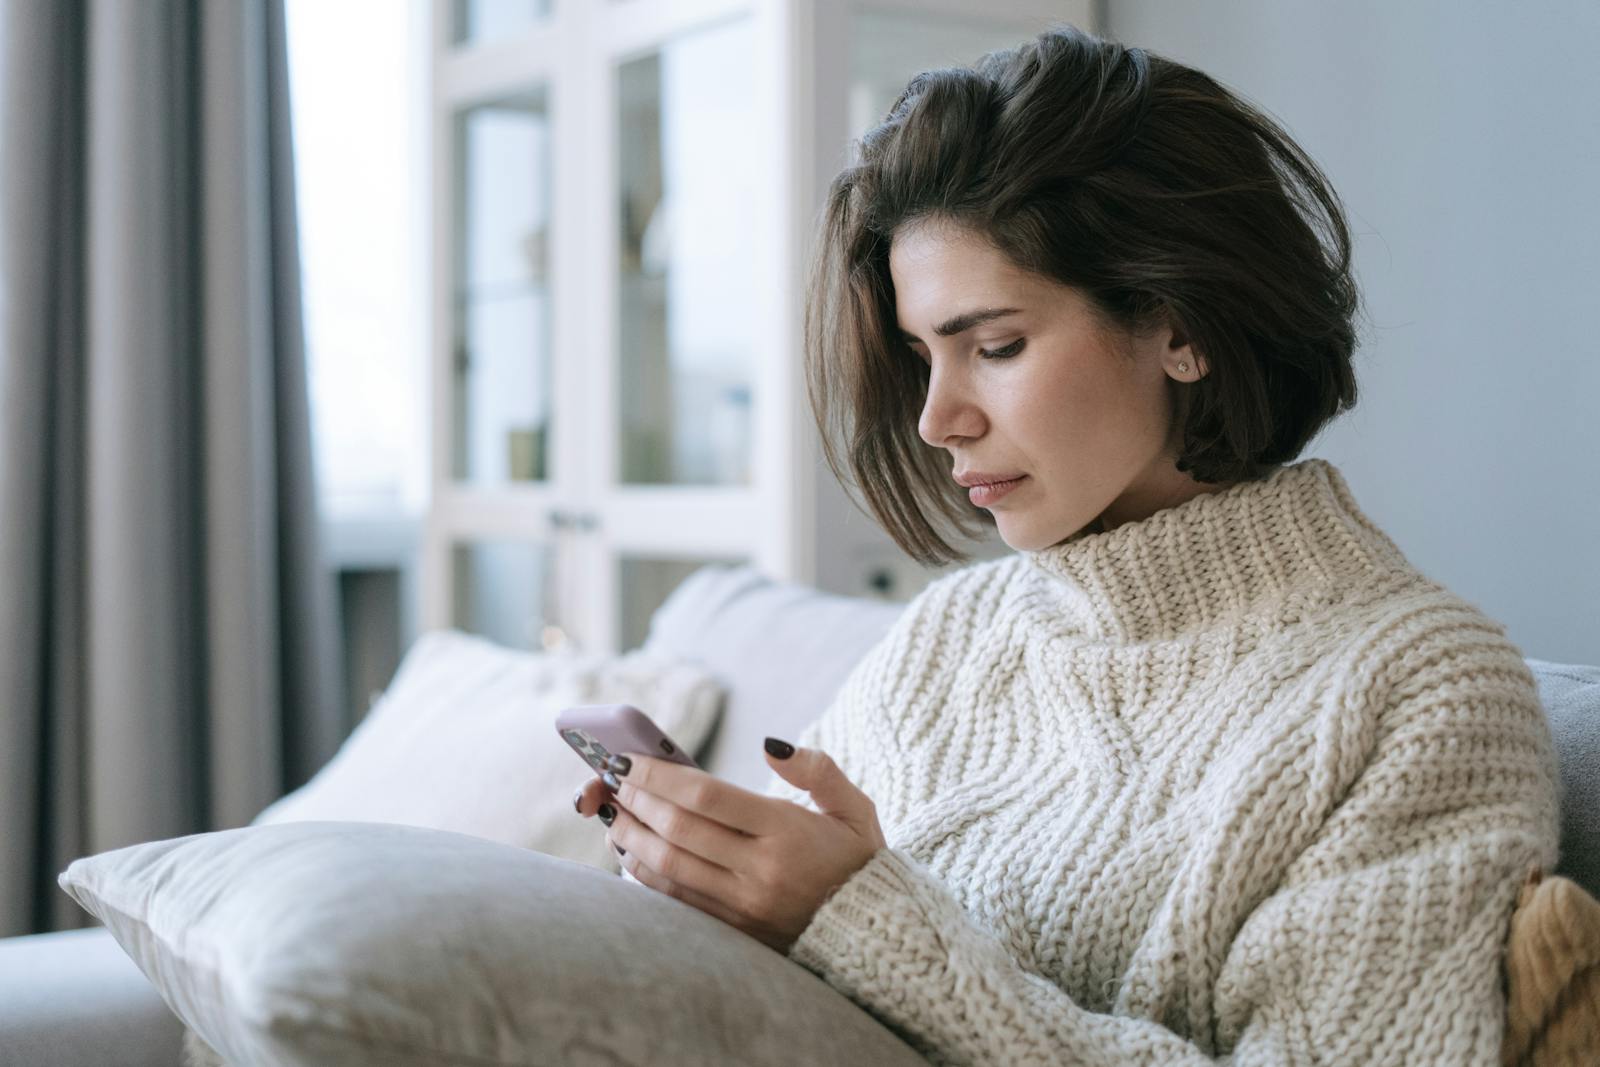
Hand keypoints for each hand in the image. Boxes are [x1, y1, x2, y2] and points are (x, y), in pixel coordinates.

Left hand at [572, 742, 885, 952]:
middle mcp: (761, 871)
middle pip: (679, 830)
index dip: (660, 775)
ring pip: (669, 867)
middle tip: (611, 778)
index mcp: (788, 832)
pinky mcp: (734, 932)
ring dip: (631, 836)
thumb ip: (817, 769)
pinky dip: (644, 875)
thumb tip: (770, 745)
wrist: (871, 933)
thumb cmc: (856, 859)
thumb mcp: (854, 808)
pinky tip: (628, 851)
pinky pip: (675, 900)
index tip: (628, 760)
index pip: (707, 797)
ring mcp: (744, 906)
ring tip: (611, 811)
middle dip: (637, 800)